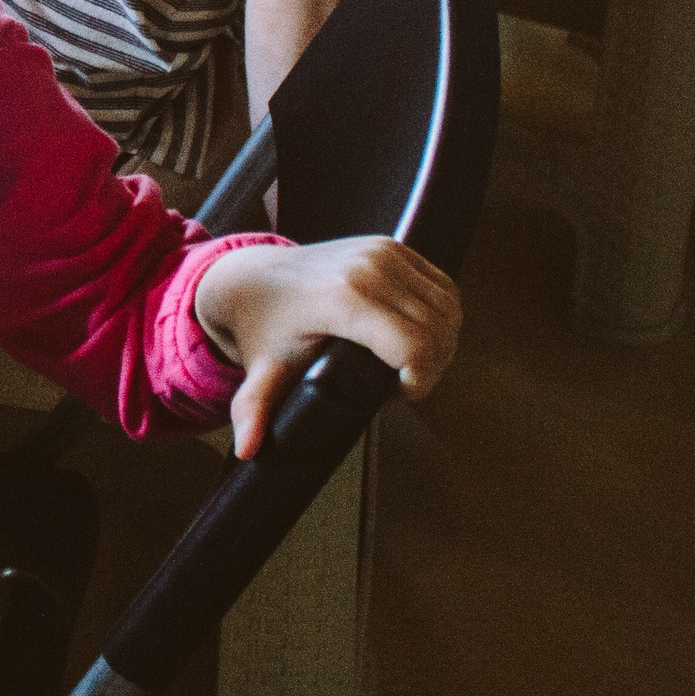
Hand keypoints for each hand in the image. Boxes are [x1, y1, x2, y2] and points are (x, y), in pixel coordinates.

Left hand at [192, 234, 460, 457]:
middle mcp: (369, 268)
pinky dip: (443, 315)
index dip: (417, 382)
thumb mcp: (262, 370)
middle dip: (431, 368)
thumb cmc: (262, 325)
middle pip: (436, 331)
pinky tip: (421, 337)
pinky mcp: (391, 246)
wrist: (253, 275)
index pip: (413, 346)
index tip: (395, 396)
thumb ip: (254, 410)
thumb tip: (247, 449)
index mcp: (343, 299)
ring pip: (446, 308)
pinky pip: (442, 286)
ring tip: (410, 365)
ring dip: (441, 343)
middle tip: (402, 386)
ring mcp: (383, 252)